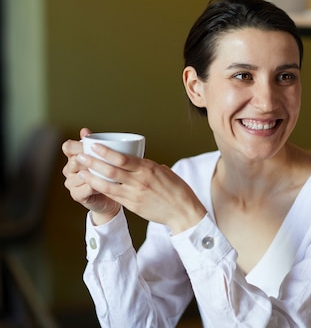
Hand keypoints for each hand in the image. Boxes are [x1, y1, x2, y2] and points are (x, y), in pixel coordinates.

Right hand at [61, 128, 120, 224]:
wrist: (112, 196)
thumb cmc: (108, 174)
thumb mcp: (104, 157)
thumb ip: (95, 144)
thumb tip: (84, 130)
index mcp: (74, 157)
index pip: (68, 147)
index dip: (78, 146)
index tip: (93, 146)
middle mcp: (69, 169)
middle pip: (74, 160)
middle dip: (89, 160)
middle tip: (105, 161)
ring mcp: (71, 183)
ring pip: (80, 174)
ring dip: (94, 174)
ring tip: (108, 174)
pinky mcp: (76, 195)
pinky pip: (84, 188)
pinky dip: (95, 187)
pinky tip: (104, 185)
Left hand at [75, 142, 206, 233]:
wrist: (183, 212)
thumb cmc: (177, 190)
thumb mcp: (165, 172)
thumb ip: (149, 167)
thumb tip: (138, 162)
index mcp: (149, 168)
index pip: (122, 158)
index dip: (105, 152)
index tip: (93, 145)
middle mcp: (140, 180)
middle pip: (111, 170)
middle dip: (93, 162)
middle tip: (80, 155)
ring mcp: (135, 194)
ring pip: (107, 184)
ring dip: (92, 176)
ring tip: (81, 170)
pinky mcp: (132, 205)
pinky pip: (113, 195)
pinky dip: (101, 189)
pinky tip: (92, 184)